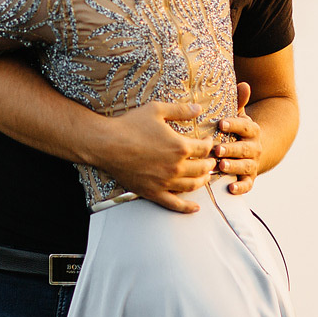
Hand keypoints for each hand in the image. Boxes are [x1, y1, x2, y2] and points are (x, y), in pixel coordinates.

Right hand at [90, 102, 215, 213]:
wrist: (106, 144)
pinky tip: (195, 208)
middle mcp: (176, 167)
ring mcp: (165, 182)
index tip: (208, 141)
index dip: (209, 144)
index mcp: (180, 147)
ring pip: (192, 185)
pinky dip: (187, 208)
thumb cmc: (130, 125)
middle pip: (202, 168)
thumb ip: (180, 110)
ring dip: (203, 181)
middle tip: (210, 160)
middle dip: (209, 163)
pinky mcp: (153, 192)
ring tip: (206, 176)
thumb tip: (198, 108)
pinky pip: (174, 204)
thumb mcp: (156, 110)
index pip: (203, 148)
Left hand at [215, 82, 262, 194]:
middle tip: (217, 149)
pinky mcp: (249, 178)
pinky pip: (247, 184)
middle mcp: (254, 147)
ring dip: (233, 166)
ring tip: (221, 166)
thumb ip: (239, 101)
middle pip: (244, 148)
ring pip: (245, 166)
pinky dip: (240, 188)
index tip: (221, 123)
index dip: (234, 125)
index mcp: (252, 130)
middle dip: (231, 149)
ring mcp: (252, 163)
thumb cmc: (238, 130)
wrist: (256, 149)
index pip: (245, 126)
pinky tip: (230, 189)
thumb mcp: (238, 115)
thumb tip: (244, 83)